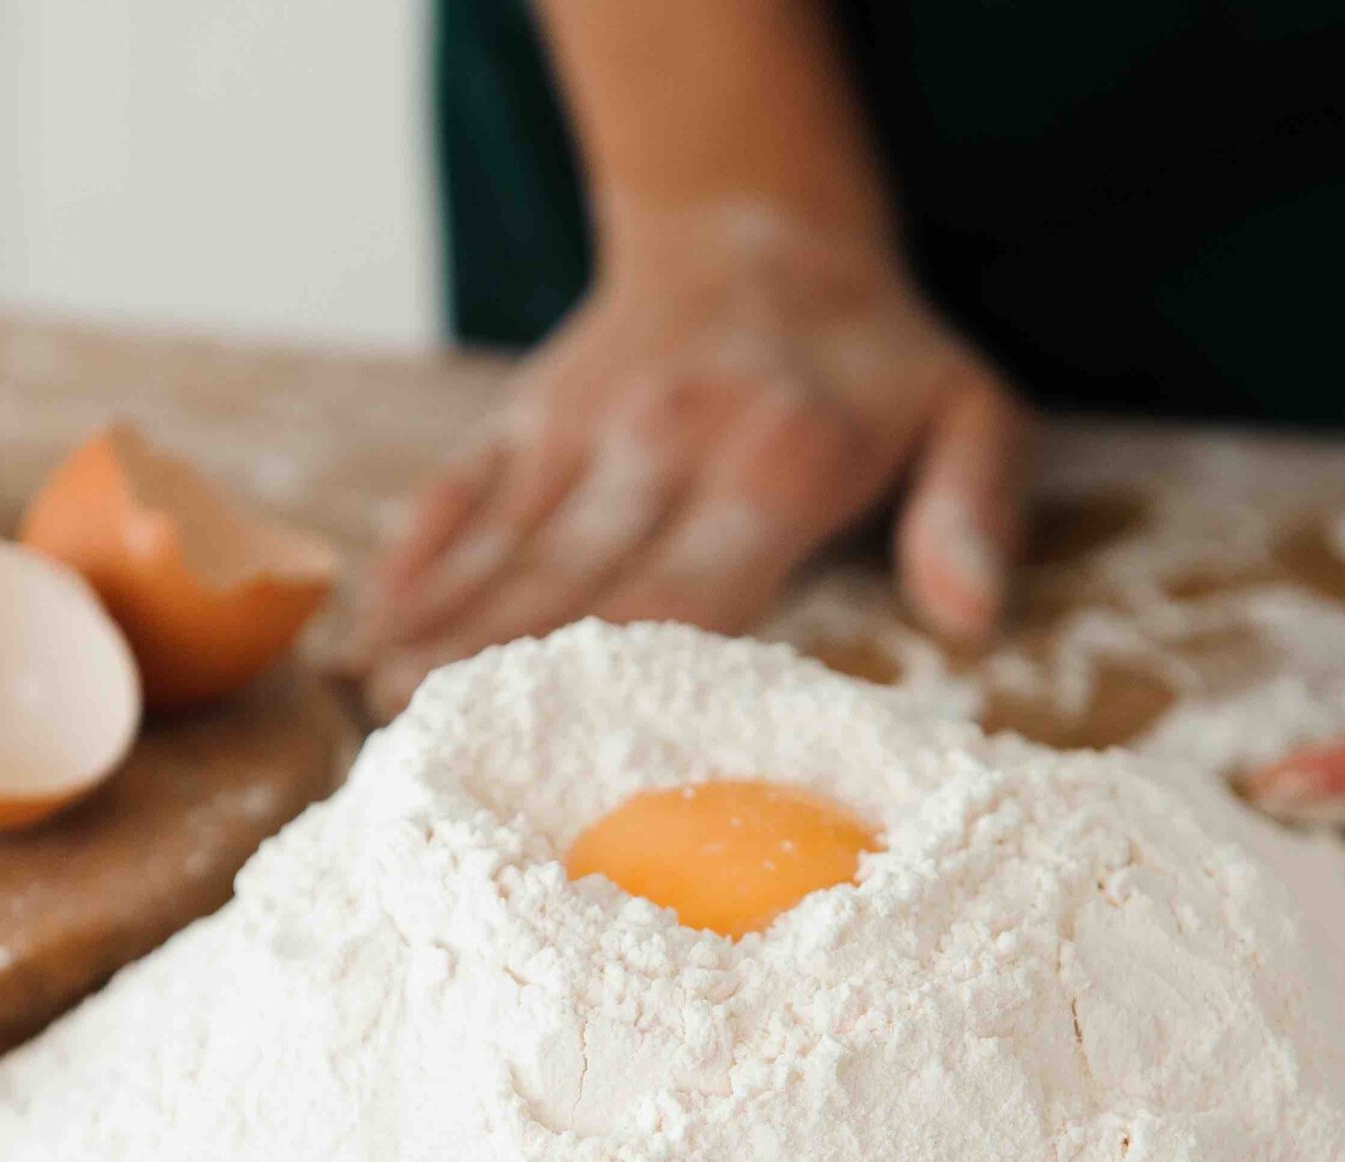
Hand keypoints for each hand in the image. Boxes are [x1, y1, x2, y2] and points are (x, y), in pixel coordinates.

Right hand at [349, 206, 1030, 716]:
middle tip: (432, 757)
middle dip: (497, 671)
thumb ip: (975, 511)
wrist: (764, 220)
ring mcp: (584, 423)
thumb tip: (972, 622)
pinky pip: (462, 484)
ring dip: (436, 624)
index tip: (561, 757)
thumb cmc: (876, 358)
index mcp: (777, 466)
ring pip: (501, 540)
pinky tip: (369, 622)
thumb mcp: (972, 411)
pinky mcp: (529, 408)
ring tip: (379, 707)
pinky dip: (414, 551)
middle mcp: (666, 444)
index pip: (688, 595)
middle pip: (569, 582)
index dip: (615, 679)